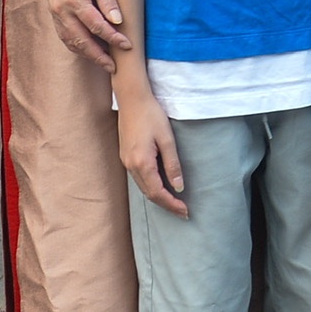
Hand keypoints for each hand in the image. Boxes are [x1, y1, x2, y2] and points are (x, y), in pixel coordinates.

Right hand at [41, 0, 129, 63]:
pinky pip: (64, 36)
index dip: (113, 39)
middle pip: (82, 41)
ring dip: (87, 54)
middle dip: (99, 56)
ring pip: (71, 42)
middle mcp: (62, 11)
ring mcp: (55, 14)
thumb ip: (107, 0)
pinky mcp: (53, 14)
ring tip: (103, 61)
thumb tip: (118, 22)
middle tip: (114, 67)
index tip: (127, 46)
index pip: (97, 27)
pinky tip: (88, 49)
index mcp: (74, 1)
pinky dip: (76, 46)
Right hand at [117, 86, 187, 216]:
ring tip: (174, 202)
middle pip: (149, 194)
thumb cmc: (152, 115)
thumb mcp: (167, 139)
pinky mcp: (126, 156)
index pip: (157, 192)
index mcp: (142, 163)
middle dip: (166, 204)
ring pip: (143, 187)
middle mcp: (131, 166)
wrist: (132, 99)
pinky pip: (139, 178)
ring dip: (158, 197)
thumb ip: (172, 164)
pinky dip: (150, 186)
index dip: (171, 204)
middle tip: (182, 211)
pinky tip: (160, 186)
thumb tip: (179, 187)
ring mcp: (126, 161)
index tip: (185, 211)